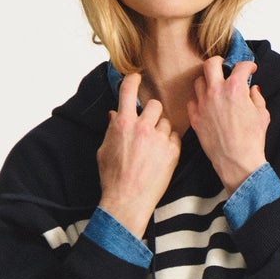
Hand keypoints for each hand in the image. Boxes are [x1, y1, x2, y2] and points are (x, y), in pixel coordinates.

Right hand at [96, 70, 180, 238]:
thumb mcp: (104, 150)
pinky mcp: (172, 151)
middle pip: (154, 104)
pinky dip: (169, 143)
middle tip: (148, 126)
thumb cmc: (112, 178)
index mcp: (122, 123)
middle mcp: (142, 127)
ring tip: (154, 146)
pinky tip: (161, 155)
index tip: (136, 77)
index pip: (128, 90)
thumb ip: (111, 129)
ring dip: (161, 129)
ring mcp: (159, 139)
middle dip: (152, 113)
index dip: (133, 80)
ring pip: (166, 121)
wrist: (128, 201)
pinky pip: (175, 137)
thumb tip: (114, 114)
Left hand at [190, 58, 269, 195]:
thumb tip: (253, 90)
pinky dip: (198, 100)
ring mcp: (203, 104)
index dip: (248, 65)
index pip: (240, 66)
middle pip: (211, 64)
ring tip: (214, 87)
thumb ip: (257, 97)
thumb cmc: (252, 140)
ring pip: (199, 81)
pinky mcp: (195, 118)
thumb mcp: (262, 114)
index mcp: (235, 88)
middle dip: (219, 62)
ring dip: (207, 81)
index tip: (250, 69)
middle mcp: (216, 92)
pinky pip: (192, 101)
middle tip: (224, 67)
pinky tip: (206, 104)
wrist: (237, 162)